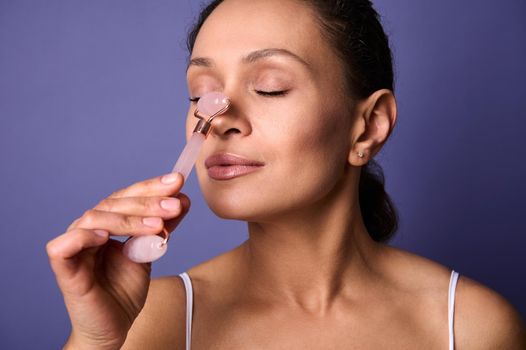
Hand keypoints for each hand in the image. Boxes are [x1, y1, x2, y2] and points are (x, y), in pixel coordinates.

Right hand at [46, 173, 188, 349]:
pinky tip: (107, 236)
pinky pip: (65, 245)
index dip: (151, 187)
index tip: (178, 181)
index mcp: (108, 222)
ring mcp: (75, 246)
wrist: (114, 327)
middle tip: (174, 204)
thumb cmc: (126, 290)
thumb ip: (163, 226)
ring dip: (128, 218)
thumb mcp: (151, 251)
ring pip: (95, 217)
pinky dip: (85, 236)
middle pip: (114, 203)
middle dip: (147, 201)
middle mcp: (90, 228)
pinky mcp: (63, 268)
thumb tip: (182, 199)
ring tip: (157, 225)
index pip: (127, 196)